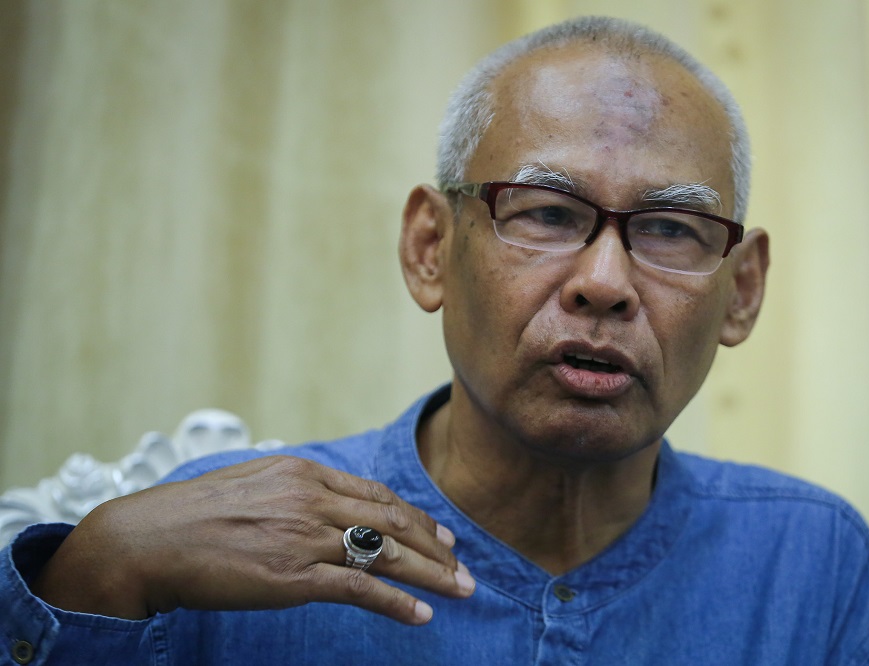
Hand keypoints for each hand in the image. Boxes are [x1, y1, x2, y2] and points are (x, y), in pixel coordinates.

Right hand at [30, 456, 474, 624]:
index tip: (440, 534)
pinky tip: (421, 614)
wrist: (147, 541)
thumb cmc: (192, 516)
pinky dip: (396, 602)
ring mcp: (304, 536)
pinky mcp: (293, 575)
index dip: (415, 516)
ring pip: (386, 553)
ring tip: (461, 589)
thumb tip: (325, 503)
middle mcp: (311, 498)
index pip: (376, 495)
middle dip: (435, 546)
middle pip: (393, 521)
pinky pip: (359, 588)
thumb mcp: (251, 483)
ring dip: (431, 573)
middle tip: (463, 565)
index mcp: (303, 473)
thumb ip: (294, 490)